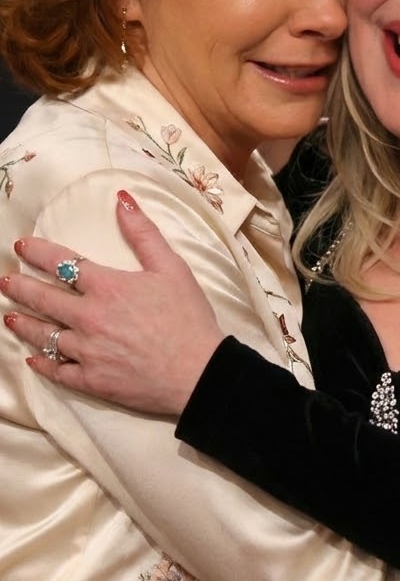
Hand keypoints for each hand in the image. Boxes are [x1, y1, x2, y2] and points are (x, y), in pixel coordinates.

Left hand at [1, 191, 224, 415]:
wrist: (198, 371)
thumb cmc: (188, 317)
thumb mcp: (173, 268)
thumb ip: (144, 234)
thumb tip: (122, 201)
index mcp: (107, 287)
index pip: (62, 263)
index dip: (39, 253)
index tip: (22, 247)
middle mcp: (89, 317)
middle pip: (43, 299)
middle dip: (20, 288)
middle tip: (6, 282)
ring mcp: (86, 351)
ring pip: (44, 335)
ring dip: (24, 323)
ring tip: (11, 317)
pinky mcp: (91, 379)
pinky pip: (57, 371)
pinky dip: (42, 363)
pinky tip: (33, 359)